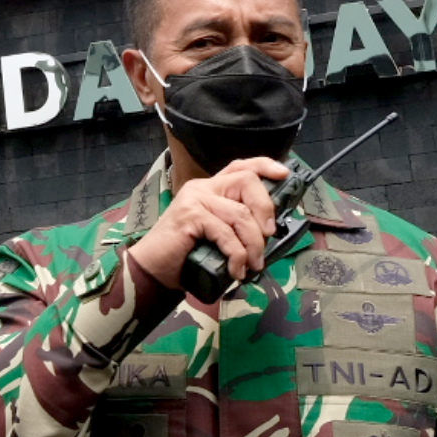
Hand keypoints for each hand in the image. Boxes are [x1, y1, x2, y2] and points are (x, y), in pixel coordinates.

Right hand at [127, 157, 289, 292]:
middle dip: (265, 208)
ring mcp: (195, 200)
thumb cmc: (185, 254)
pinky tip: (236, 270)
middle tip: (268, 235)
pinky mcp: (190, 216)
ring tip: (253, 264)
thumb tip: (268, 234)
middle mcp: (202, 188)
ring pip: (240, 214)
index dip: (264, 166)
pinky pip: (225, 233)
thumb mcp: (215, 235)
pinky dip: (237, 255)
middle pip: (246, 181)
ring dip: (253, 243)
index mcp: (210, 188)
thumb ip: (235, 226)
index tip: (284, 174)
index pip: (240, 166)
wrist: (152, 268)